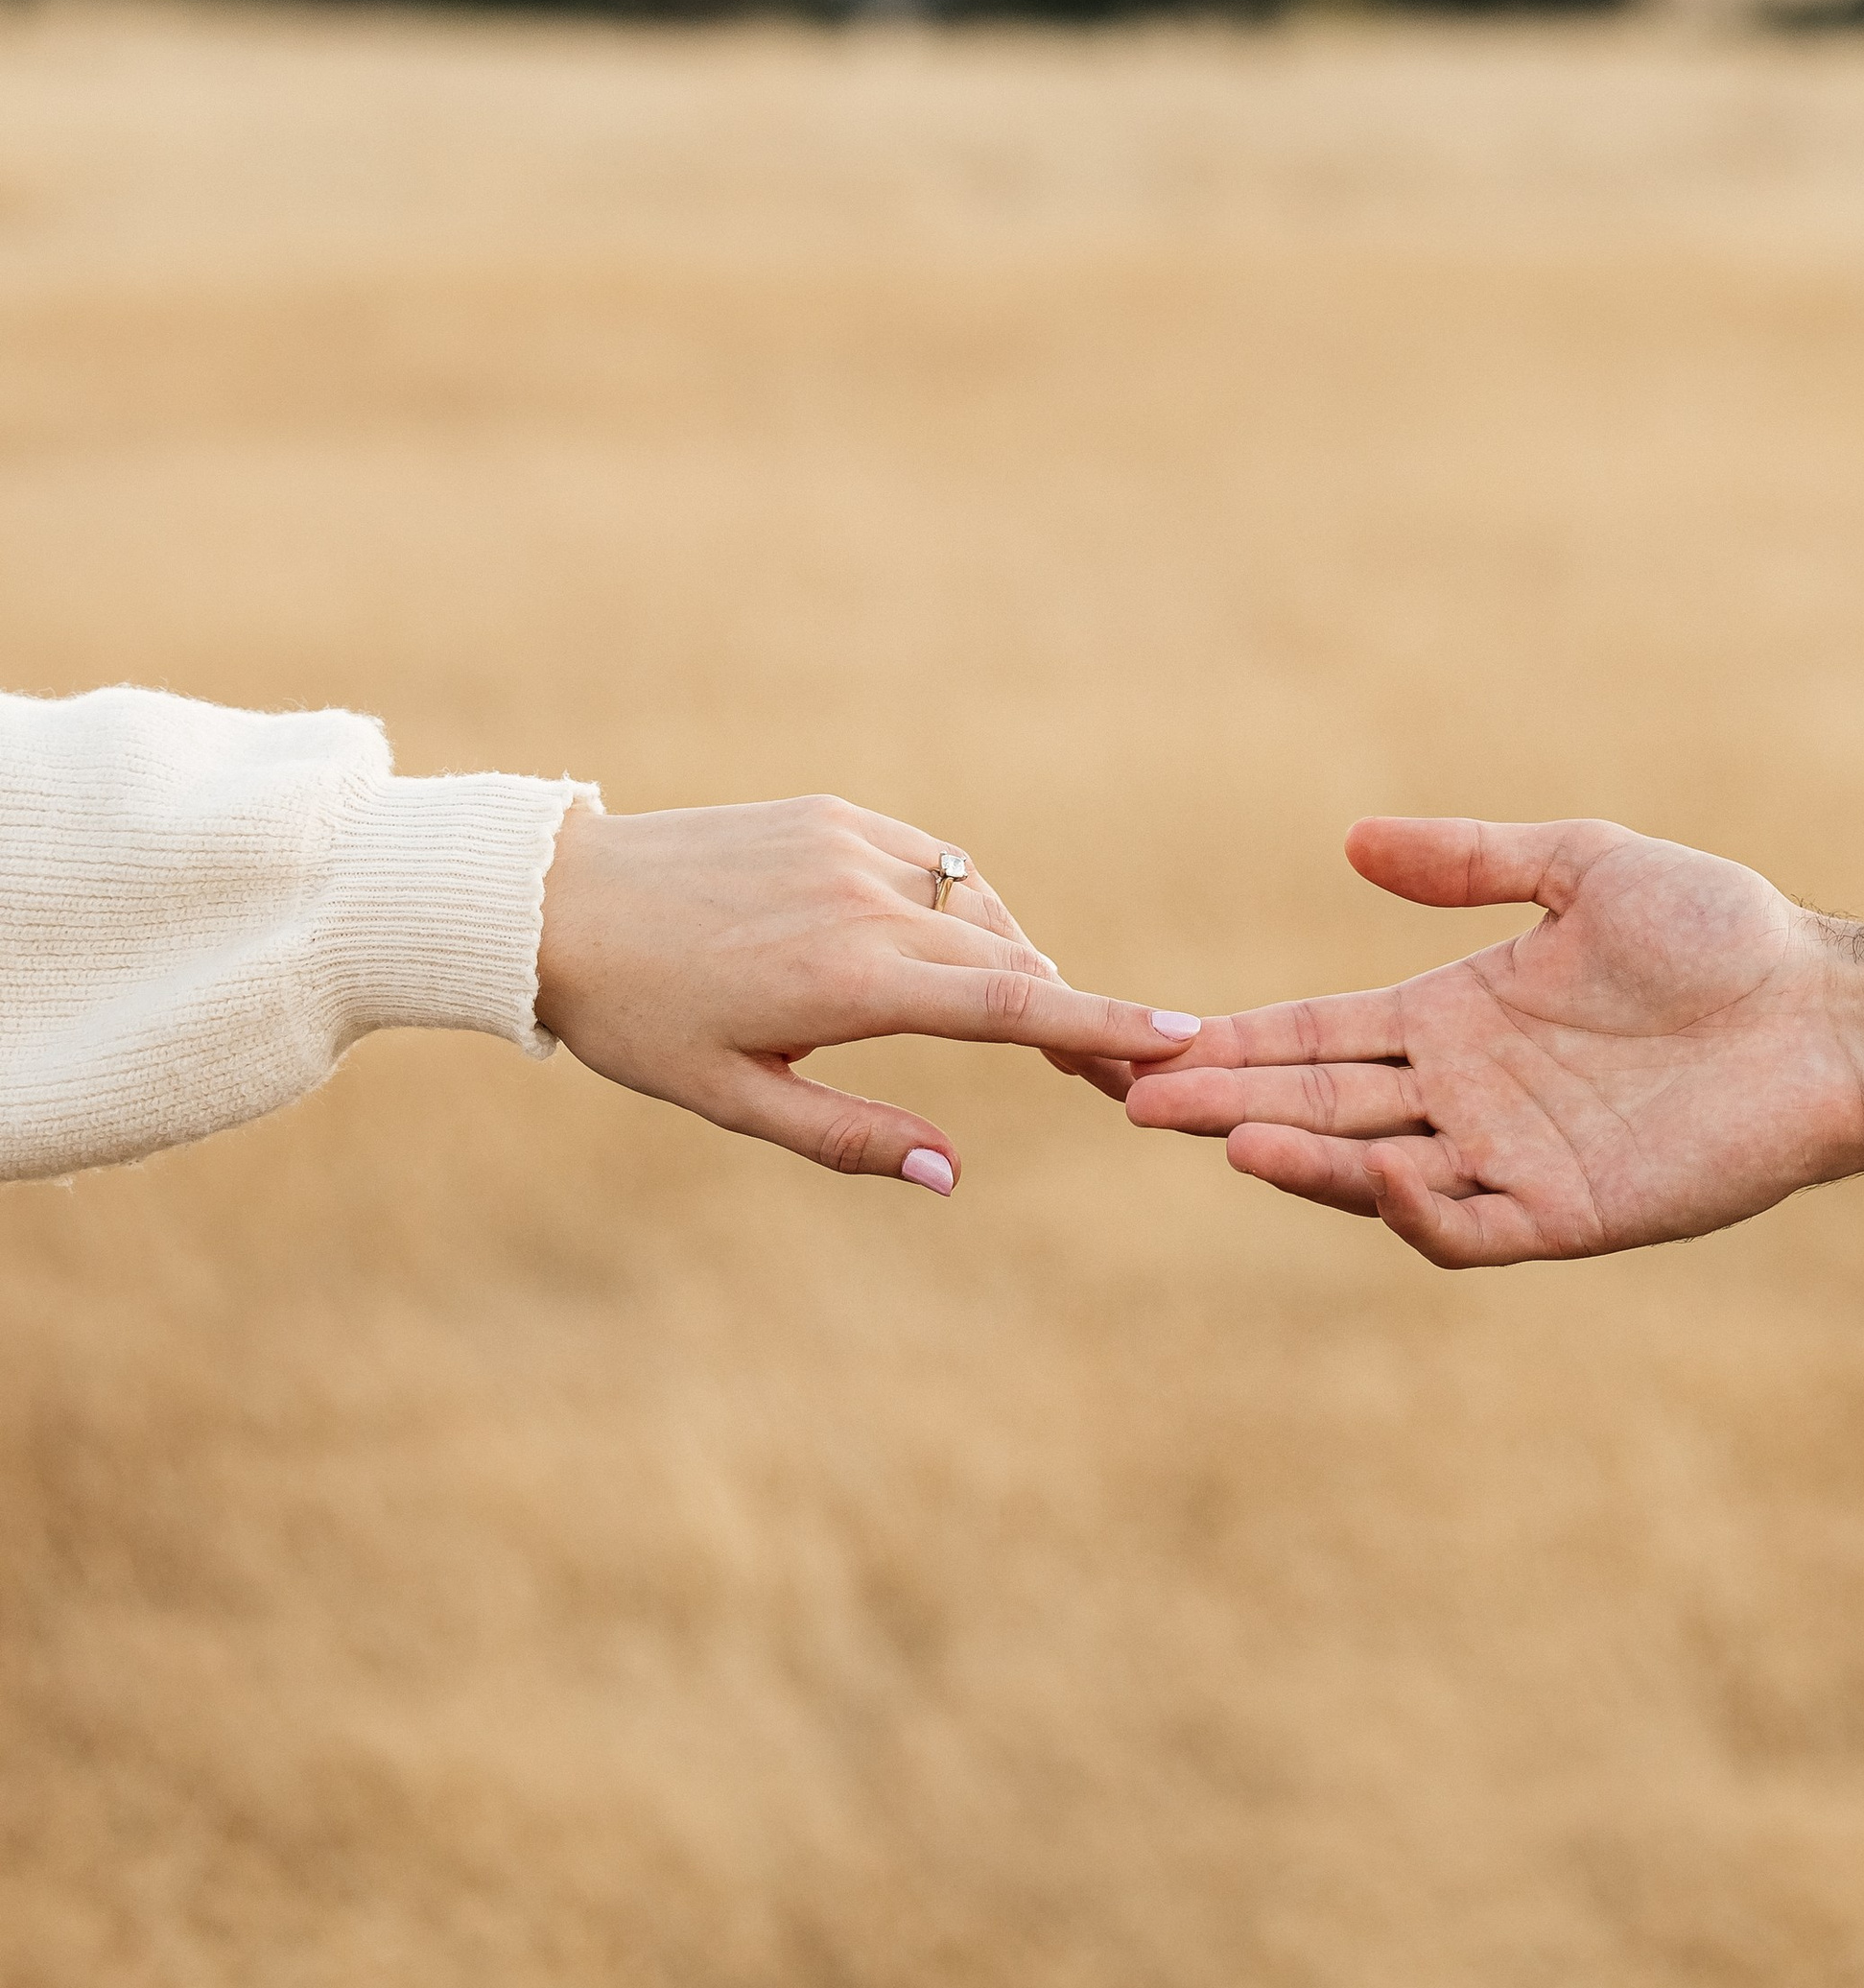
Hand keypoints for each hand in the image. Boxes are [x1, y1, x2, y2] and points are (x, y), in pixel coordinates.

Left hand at [536, 795, 1200, 1192]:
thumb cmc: (638, 1019)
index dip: (1102, 1025)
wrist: (558, 900)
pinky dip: (967, 913)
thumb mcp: (730, 1099)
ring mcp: (854, 845)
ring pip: (981, 910)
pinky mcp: (837, 814)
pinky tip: (958, 954)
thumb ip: (847, 1136)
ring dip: (1018, 967)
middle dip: (1076, 1015)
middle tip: (1121, 1071)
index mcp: (845, 980)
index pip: (1008, 1007)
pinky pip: (938, 865)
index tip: (1182, 1037)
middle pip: (1012, 961)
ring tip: (1033, 1025)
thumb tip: (950, 1173)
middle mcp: (865, 901)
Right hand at [1124, 814, 1863, 1266]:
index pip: (1317, 1034)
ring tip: (1228, 1134)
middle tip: (1132, 1096)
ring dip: (1301, 1156)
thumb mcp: (1583, 866)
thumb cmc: (1720, 931)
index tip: (1150, 1043)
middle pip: (1320, 1101)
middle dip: (1227, 1101)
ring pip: (1372, 1170)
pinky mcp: (1567, 1213)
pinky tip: (1373, 1168)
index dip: (1236, 1042)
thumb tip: (1351, 842)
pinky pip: (1466, 1225)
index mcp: (1455, 1017)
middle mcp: (1465, 1095)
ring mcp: (1509, 1159)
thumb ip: (1470, 858)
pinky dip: (1409, 1208)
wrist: (1827, 1009)